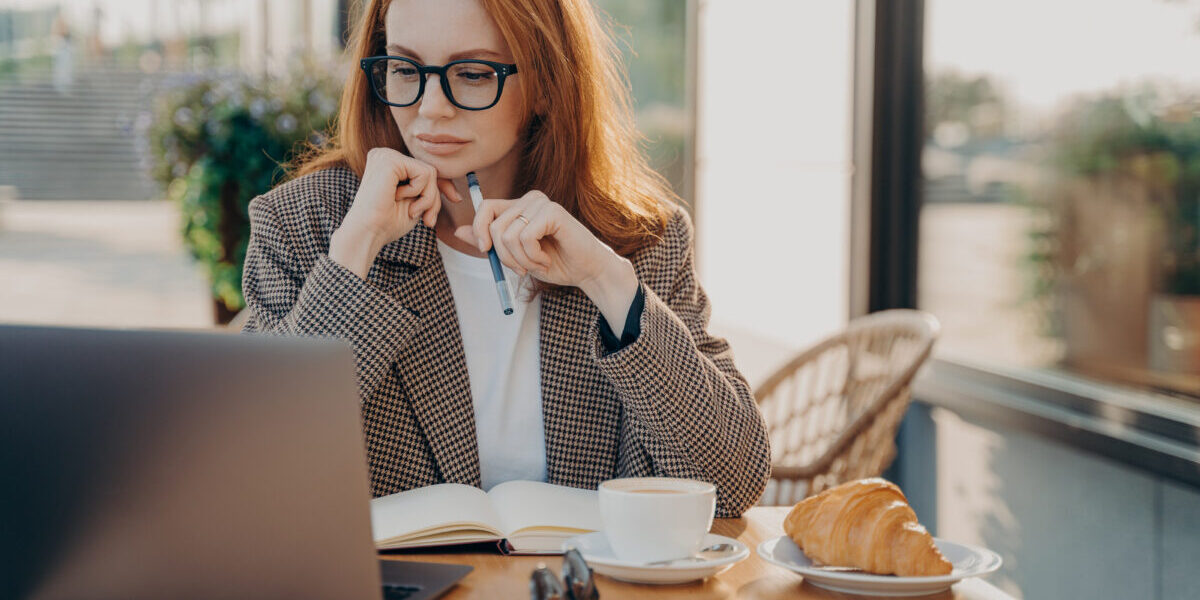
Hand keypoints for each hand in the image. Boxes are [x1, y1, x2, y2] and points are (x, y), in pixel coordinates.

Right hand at [330, 148, 460, 277]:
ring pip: (430, 172)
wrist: (368, 233)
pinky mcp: (390, 160)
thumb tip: (456, 193)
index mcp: (388, 165)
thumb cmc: (387, 224)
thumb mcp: (416, 205)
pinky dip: (419, 192)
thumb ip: (429, 192)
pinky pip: (425, 173)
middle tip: (426, 220)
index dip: (443, 185)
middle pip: (429, 171)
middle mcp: (386, 156)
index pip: (423, 170)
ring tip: (411, 211)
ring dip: (428, 198)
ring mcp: (387, 155)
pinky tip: (398, 199)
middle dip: (433, 198)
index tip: (457, 199)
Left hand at [458, 190, 637, 326]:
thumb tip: (458, 231)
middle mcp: (529, 200)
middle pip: (493, 225)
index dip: (479, 229)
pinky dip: (533, 257)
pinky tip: (546, 259)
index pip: (485, 207)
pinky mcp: (552, 212)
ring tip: (538, 264)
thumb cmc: (555, 263)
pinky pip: (525, 237)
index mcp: (519, 206)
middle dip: (504, 255)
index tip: (486, 252)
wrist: (587, 271)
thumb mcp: (515, 256)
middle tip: (521, 269)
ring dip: (521, 260)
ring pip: (507, 235)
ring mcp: (541, 204)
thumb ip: (489, 243)